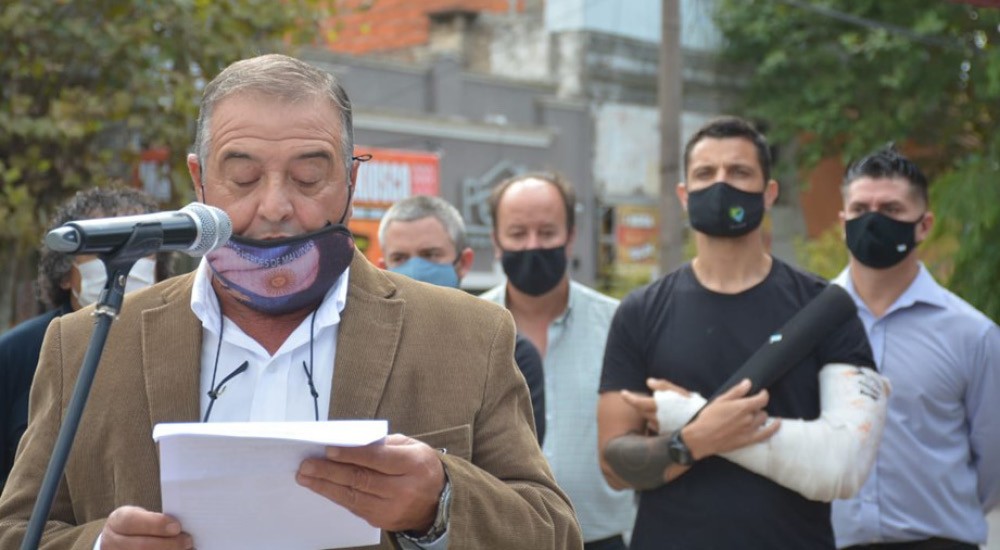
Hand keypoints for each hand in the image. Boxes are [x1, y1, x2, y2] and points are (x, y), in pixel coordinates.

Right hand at [100, 506, 191, 549]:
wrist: (119, 542)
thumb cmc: (137, 526)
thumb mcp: (140, 516)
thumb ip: (156, 519)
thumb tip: (181, 525)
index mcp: (117, 522)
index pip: (132, 521)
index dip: (155, 524)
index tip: (177, 526)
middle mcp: (113, 542)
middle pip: (141, 546)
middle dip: (168, 544)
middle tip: (188, 541)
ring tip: (188, 549)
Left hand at [296, 433, 445, 532]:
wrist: (438, 502)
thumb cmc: (421, 468)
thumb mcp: (412, 446)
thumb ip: (385, 444)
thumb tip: (351, 443)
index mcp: (414, 464)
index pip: (378, 459)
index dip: (351, 455)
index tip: (328, 450)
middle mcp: (404, 489)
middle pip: (362, 479)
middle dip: (330, 472)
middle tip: (307, 465)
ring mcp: (393, 509)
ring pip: (354, 497)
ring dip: (326, 486)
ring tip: (306, 477)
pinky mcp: (383, 521)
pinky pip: (355, 507)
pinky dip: (337, 496)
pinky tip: (323, 488)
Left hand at [621, 378, 691, 432]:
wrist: (703, 424)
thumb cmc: (690, 404)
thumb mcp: (678, 391)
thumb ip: (662, 386)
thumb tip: (648, 381)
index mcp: (659, 406)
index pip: (638, 402)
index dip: (628, 397)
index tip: (623, 393)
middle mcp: (657, 419)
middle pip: (641, 410)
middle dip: (640, 404)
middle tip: (647, 399)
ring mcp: (660, 428)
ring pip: (648, 419)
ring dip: (649, 413)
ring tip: (663, 409)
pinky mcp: (664, 435)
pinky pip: (655, 427)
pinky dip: (656, 421)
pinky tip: (666, 419)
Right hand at [682, 379, 780, 459]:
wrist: (702, 438)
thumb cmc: (708, 418)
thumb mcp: (720, 400)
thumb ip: (736, 392)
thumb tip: (748, 383)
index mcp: (742, 407)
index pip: (762, 398)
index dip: (763, 394)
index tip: (761, 392)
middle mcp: (749, 418)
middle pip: (760, 409)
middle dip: (755, 406)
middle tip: (746, 406)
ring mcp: (750, 430)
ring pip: (763, 419)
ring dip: (759, 415)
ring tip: (751, 415)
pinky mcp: (748, 440)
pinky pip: (767, 434)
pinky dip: (774, 428)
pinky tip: (778, 423)